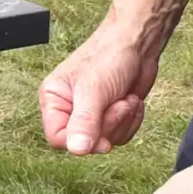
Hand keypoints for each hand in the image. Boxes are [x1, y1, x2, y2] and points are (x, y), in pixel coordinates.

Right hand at [38, 17, 162, 154]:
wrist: (138, 44)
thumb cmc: (110, 55)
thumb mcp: (94, 90)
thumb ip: (84, 122)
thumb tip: (77, 150)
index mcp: (54, 99)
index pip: (57, 138)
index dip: (80, 140)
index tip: (100, 135)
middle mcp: (69, 108)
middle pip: (85, 142)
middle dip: (109, 126)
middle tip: (118, 104)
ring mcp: (92, 114)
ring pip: (106, 141)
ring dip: (123, 122)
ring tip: (125, 98)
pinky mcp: (111, 116)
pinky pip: (121, 136)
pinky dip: (132, 121)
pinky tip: (132, 101)